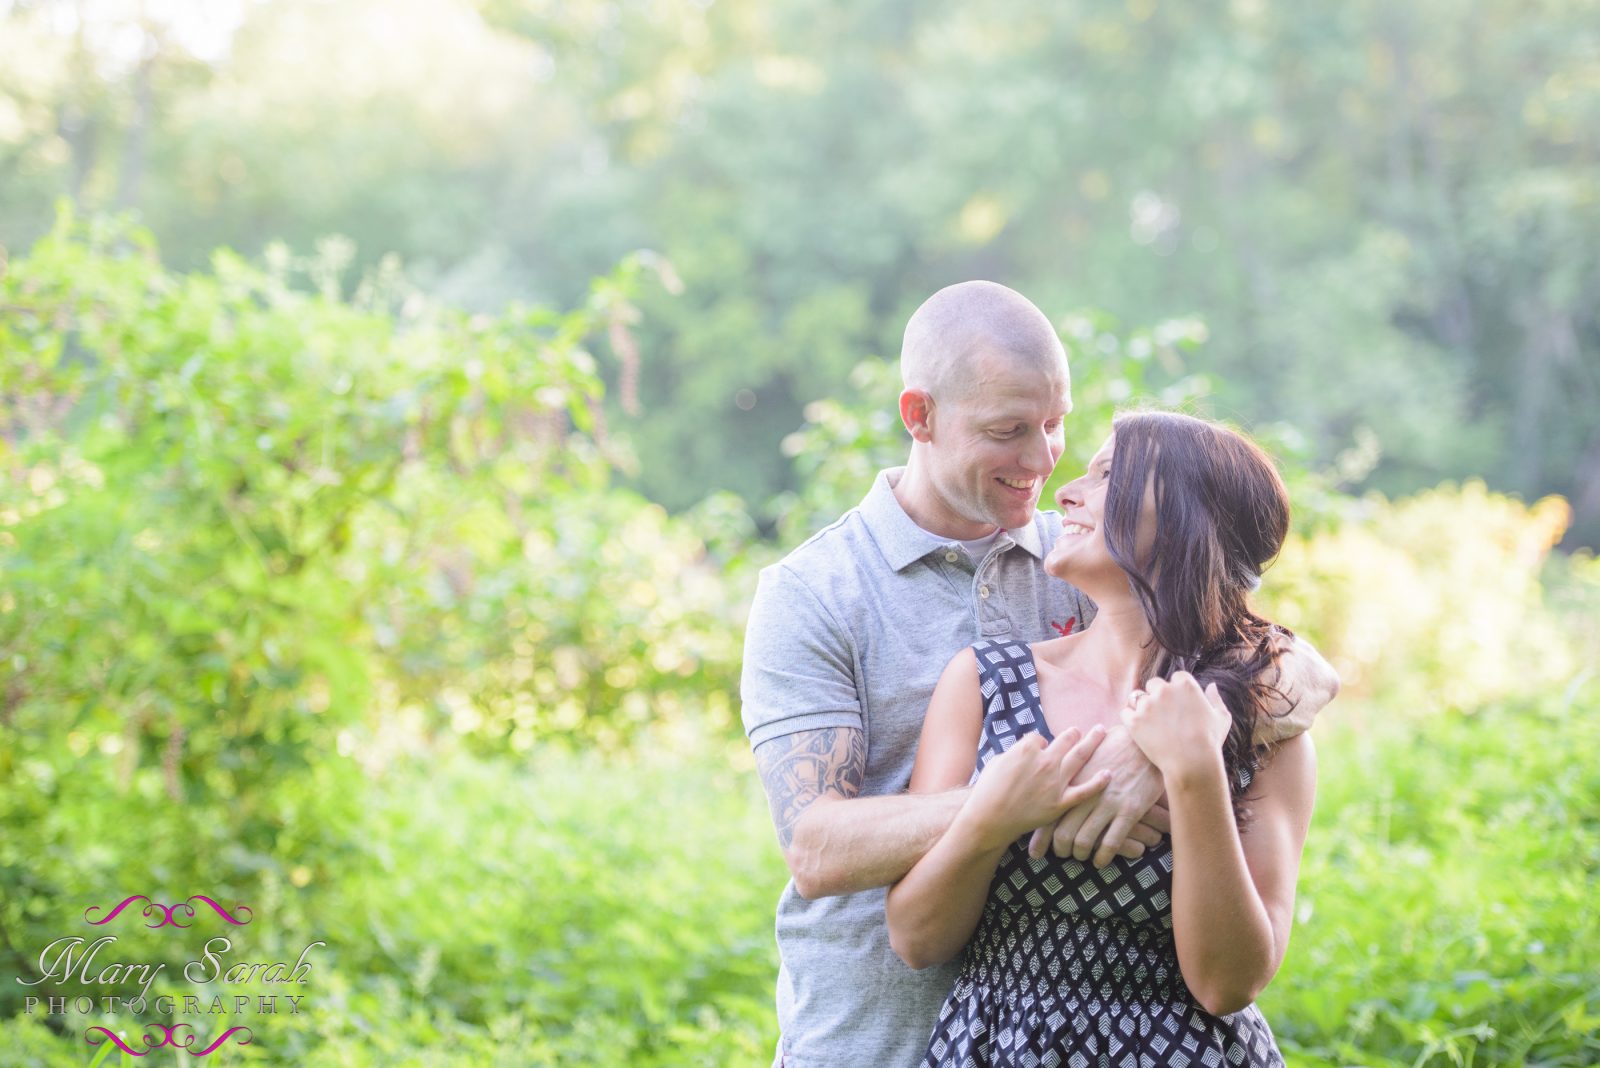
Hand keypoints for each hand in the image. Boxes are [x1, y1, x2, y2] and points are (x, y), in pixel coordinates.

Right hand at [960, 726, 1108, 850]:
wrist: (989, 819)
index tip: (1039, 748)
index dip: (1039, 743)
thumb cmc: (987, 791)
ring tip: (1101, 732)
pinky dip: (1099, 782)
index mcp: (1027, 749)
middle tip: (1080, 730)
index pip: (1040, 737)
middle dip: (1074, 733)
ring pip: (1080, 757)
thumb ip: (1016, 753)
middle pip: (1066, 739)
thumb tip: (1027, 751)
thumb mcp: (997, 762)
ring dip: (1092, 742)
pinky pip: (1085, 791)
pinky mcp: (1061, 802)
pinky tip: (1108, 774)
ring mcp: (1055, 782)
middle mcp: (1045, 761)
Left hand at [1026, 725, 1163, 867]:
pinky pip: (1111, 842)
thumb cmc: (1109, 747)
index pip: (1049, 815)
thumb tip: (1045, 781)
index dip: (1040, 837)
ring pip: (1085, 841)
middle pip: (1063, 833)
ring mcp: (1107, 803)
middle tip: (1061, 854)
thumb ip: (1064, 771)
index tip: (1035, 851)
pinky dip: (1103, 856)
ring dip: (1080, 854)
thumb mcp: (1081, 756)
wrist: (1141, 742)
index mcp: (1071, 782)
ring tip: (1080, 856)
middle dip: (1060, 850)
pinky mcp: (1128, 810)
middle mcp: (1085, 795)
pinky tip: (1101, 861)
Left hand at [1120, 672, 1230, 777]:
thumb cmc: (1210, 742)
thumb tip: (1211, 685)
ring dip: (1143, 706)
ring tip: (1151, 723)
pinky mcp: (1134, 720)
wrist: (1193, 763)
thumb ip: (1216, 699)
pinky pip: (1125, 712)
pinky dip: (1130, 719)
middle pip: (1154, 684)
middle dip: (1157, 695)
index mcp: (1185, 685)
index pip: (1176, 677)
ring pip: (1138, 697)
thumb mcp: (1221, 718)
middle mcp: (1164, 690)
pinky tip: (1140, 728)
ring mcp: (1147, 705)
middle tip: (1164, 715)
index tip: (1179, 704)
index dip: (1177, 690)